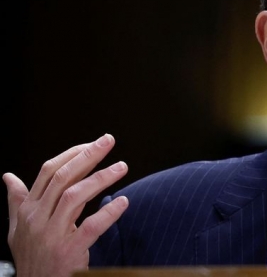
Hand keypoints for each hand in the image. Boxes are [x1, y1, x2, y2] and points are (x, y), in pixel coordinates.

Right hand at [3, 134, 129, 276]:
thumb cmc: (31, 257)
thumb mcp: (17, 229)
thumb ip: (16, 201)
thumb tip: (8, 177)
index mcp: (28, 210)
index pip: (49, 171)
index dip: (72, 154)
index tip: (93, 143)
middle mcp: (37, 219)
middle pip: (63, 178)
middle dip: (88, 156)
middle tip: (109, 141)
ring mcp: (51, 235)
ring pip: (75, 197)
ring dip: (101, 178)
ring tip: (122, 167)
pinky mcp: (67, 252)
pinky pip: (90, 228)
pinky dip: (108, 213)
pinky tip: (123, 202)